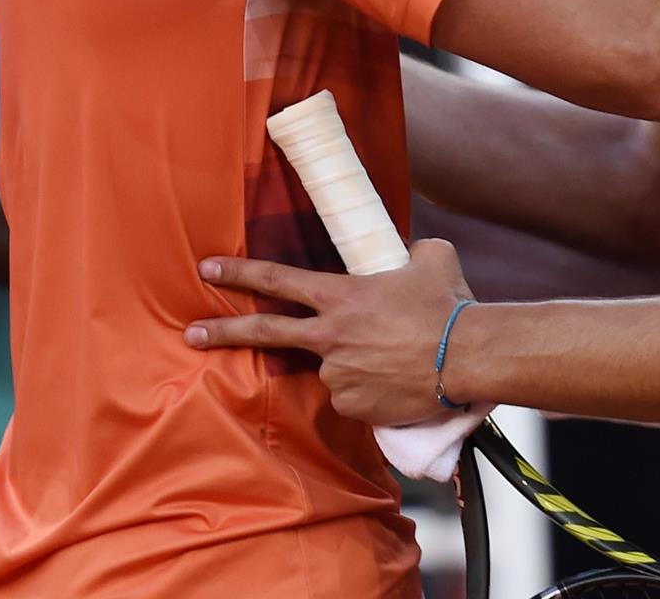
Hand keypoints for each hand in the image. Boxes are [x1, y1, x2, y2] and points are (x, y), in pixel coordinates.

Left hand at [186, 239, 473, 425]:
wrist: (468, 356)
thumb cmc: (449, 304)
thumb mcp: (431, 258)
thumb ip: (407, 253)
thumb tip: (407, 254)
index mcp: (340, 296)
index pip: (278, 280)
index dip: (240, 272)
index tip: (207, 269)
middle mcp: (330, 336)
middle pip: (266, 333)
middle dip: (222, 332)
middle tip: (191, 334)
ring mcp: (338, 374)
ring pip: (333, 367)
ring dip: (355, 362)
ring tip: (397, 357)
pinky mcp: (354, 405)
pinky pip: (353, 395)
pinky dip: (369, 389)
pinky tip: (398, 380)